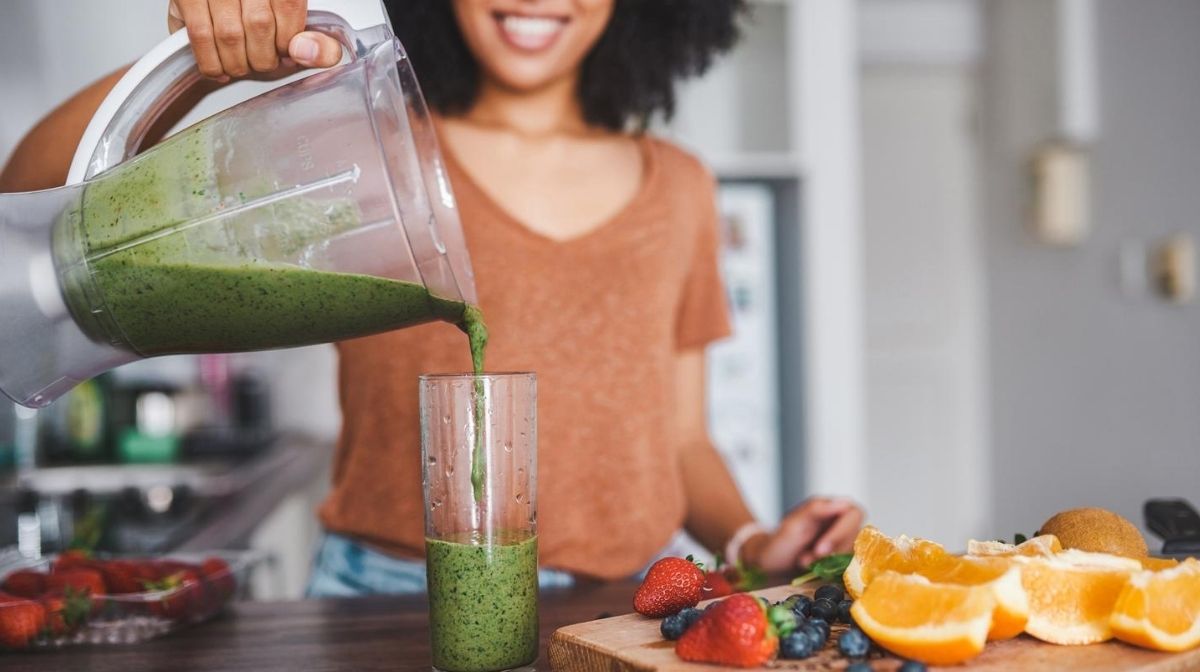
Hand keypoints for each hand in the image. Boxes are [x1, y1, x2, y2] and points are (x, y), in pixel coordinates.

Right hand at [167, 0, 341, 80]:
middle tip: (262, 62)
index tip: (285, 53)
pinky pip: (200, 37)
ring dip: (238, 63)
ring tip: (242, 65)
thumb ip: (318, 41)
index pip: (289, 7)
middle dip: (263, 57)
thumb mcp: (293, 19)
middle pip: (259, 25)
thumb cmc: (256, 10)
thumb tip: (306, 53)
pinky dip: (212, 63)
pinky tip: (220, 69)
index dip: (288, 41)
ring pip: (230, 35)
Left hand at [740, 497, 863, 572]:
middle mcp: (842, 523)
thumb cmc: (781, 541)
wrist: (771, 564)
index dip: (841, 532)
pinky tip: (812, 569)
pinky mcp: (843, 560)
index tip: (821, 548)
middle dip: (833, 551)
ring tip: (804, 562)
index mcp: (833, 507)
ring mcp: (845, 542)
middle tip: (807, 559)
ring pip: (853, 553)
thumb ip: (817, 509)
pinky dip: (830, 571)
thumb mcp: (793, 523)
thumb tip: (843, 502)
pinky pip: (849, 566)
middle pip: (857, 536)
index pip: (854, 514)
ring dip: (829, 562)